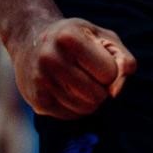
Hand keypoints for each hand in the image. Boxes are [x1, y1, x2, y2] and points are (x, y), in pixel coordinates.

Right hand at [13, 17, 136, 119]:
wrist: (31, 40)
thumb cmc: (76, 38)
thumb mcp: (101, 36)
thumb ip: (122, 57)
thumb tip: (117, 90)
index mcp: (68, 37)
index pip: (109, 73)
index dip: (110, 69)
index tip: (98, 60)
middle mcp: (50, 58)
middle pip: (97, 95)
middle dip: (101, 88)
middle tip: (91, 75)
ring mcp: (41, 81)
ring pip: (85, 108)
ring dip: (90, 100)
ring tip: (81, 82)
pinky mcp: (37, 101)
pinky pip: (71, 116)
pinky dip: (76, 107)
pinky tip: (69, 91)